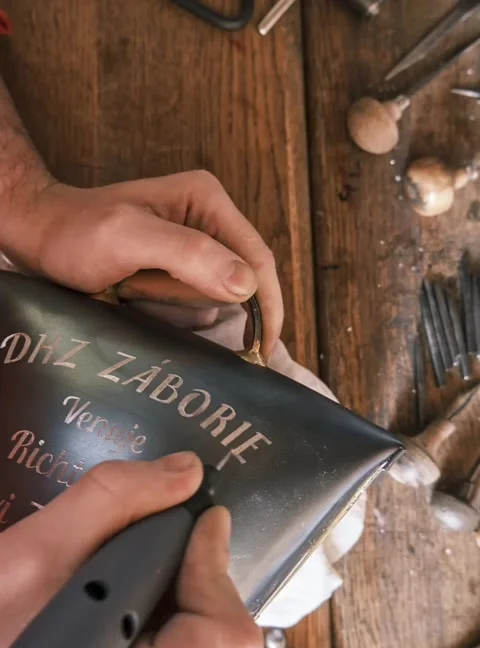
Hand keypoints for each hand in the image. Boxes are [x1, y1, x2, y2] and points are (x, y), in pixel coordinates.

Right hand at [0, 452, 262, 647]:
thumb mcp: (28, 557)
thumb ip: (112, 503)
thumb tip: (184, 473)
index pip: (222, 640)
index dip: (211, 567)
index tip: (195, 522)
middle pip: (217, 641)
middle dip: (187, 578)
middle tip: (135, 548)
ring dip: (167, 597)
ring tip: (110, 580)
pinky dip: (153, 620)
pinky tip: (111, 607)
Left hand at [1, 171, 282, 356]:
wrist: (41, 238)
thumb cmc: (78, 234)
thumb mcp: (130, 239)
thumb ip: (189, 255)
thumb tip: (247, 285)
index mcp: (208, 201)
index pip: (258, 258)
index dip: (268, 305)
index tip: (263, 350)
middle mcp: (210, 220)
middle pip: (241, 280)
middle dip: (205, 300)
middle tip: (151, 298)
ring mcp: (196, 246)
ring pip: (216, 295)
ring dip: (181, 307)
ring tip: (136, 292)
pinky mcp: (181, 269)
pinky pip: (195, 301)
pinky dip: (174, 311)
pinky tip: (140, 298)